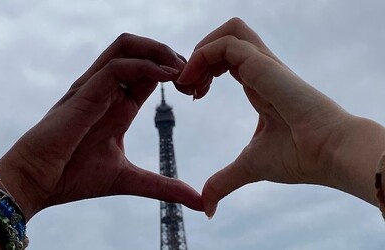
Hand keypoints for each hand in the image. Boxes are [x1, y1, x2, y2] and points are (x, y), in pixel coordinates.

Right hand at [0, 33, 202, 219]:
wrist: (38, 183)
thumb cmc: (75, 177)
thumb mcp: (130, 179)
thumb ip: (164, 186)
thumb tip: (199, 202)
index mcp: (121, 105)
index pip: (153, 73)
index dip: (177, 74)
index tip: (197, 90)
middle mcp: (110, 91)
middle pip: (143, 50)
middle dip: (173, 56)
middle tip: (195, 77)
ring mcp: (96, 88)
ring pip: (128, 47)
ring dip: (159, 51)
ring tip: (182, 69)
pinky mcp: (84, 92)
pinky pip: (117, 66)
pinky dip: (145, 66)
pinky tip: (167, 78)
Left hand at [176, 18, 384, 217]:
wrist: (328, 154)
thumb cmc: (298, 157)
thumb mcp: (249, 166)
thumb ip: (224, 181)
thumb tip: (206, 208)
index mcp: (258, 84)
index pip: (226, 60)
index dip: (202, 71)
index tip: (192, 96)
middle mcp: (259, 69)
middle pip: (225, 37)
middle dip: (197, 56)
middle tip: (188, 87)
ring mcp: (263, 64)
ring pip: (228, 30)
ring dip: (200, 52)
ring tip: (190, 82)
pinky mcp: (264, 65)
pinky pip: (228, 43)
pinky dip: (204, 57)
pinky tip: (196, 84)